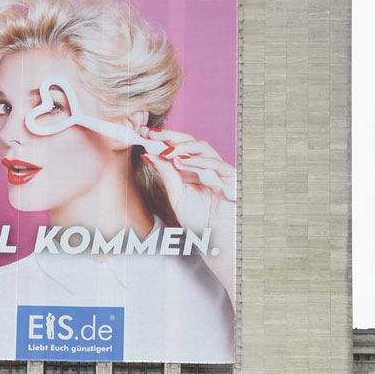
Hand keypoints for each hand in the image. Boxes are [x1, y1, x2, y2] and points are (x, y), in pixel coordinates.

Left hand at [141, 127, 235, 305]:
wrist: (214, 239)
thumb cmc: (198, 221)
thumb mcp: (176, 194)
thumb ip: (166, 174)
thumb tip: (149, 154)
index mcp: (191, 169)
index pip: (178, 147)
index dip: (162, 139)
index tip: (144, 134)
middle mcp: (205, 166)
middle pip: (190, 142)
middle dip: (171, 137)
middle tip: (153, 135)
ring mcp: (218, 170)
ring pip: (204, 148)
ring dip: (184, 147)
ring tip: (167, 151)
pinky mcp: (230, 177)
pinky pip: (216, 164)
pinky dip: (199, 161)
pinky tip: (182, 162)